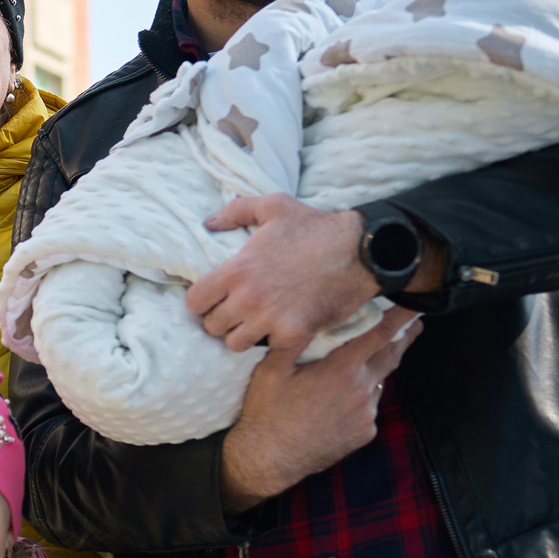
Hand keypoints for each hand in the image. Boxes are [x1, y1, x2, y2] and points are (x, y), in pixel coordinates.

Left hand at [188, 196, 375, 353]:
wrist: (363, 251)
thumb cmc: (317, 227)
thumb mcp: (274, 206)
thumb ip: (236, 211)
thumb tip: (208, 223)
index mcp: (237, 270)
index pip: (195, 302)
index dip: (202, 301)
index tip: (213, 299)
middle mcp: (248, 299)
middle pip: (212, 327)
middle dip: (221, 320)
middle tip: (235, 313)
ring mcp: (271, 320)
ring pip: (236, 344)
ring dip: (243, 335)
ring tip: (253, 324)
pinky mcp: (295, 334)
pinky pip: (270, 351)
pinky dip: (273, 344)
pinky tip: (279, 332)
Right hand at [219, 310, 422, 510]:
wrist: (270, 458)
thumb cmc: (267, 411)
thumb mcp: (271, 370)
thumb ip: (293, 341)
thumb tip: (307, 315)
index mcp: (342, 369)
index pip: (381, 335)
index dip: (401, 318)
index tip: (415, 306)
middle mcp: (362, 390)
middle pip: (391, 356)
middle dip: (403, 339)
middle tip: (412, 326)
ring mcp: (366, 413)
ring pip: (378, 384)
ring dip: (372, 373)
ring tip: (350, 373)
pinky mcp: (366, 432)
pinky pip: (369, 408)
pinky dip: (360, 400)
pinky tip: (336, 405)